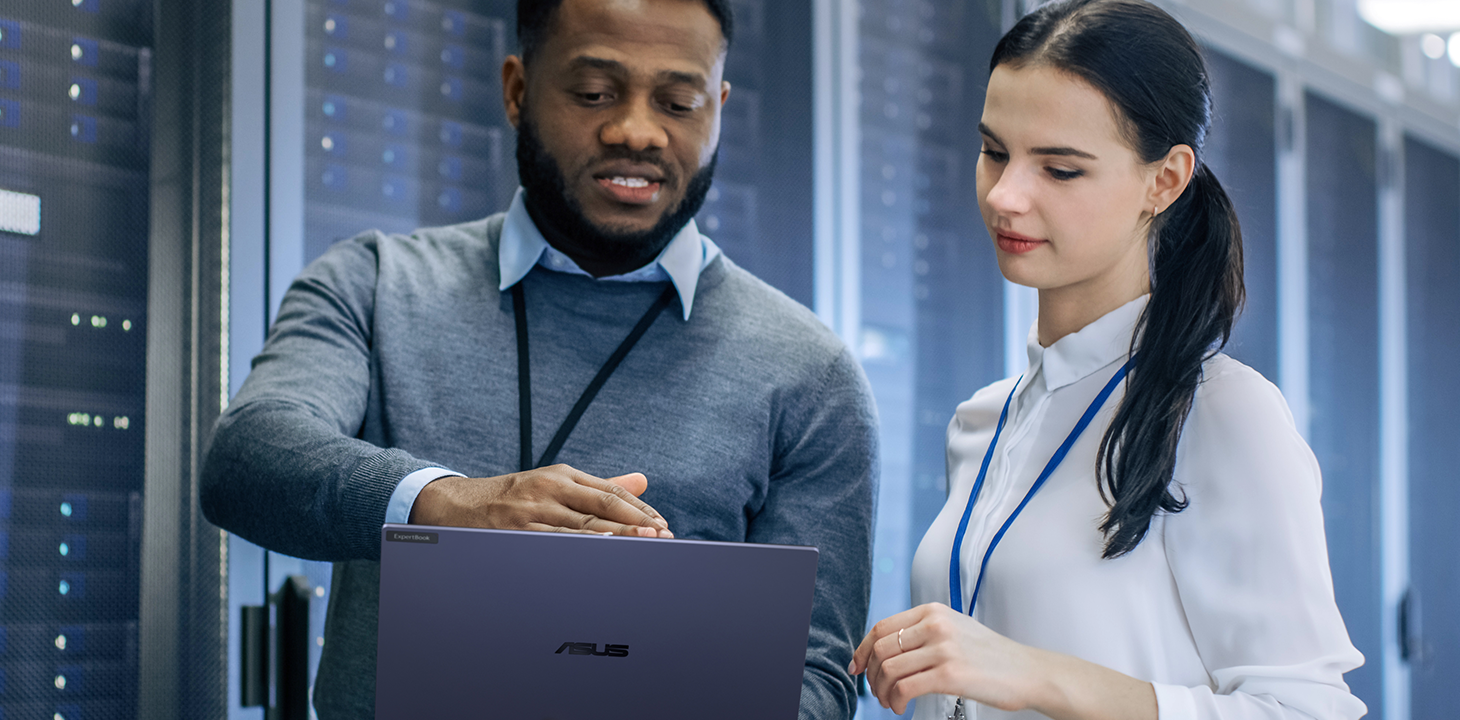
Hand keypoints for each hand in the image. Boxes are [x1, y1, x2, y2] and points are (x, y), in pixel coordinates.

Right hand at [407, 465, 672, 537]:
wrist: (455, 506)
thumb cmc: (512, 498)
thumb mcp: (554, 483)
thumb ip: (600, 486)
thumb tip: (642, 481)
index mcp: (562, 476)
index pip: (611, 492)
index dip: (639, 509)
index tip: (661, 525)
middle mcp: (549, 490)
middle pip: (601, 507)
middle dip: (634, 524)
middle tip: (662, 538)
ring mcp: (531, 512)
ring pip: (580, 527)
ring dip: (614, 539)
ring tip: (642, 548)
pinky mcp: (515, 533)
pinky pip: (552, 544)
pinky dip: (577, 550)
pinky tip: (597, 556)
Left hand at [849, 604, 1156, 719]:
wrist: (1029, 671)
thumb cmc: (992, 656)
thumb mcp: (955, 629)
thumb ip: (923, 632)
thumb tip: (884, 649)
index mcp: (932, 611)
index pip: (881, 627)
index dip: (862, 650)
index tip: (855, 667)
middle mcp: (935, 624)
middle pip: (881, 649)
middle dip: (870, 675)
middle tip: (876, 692)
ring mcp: (943, 648)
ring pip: (889, 669)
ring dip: (882, 691)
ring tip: (890, 703)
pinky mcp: (950, 674)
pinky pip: (905, 688)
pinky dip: (896, 701)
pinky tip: (901, 708)